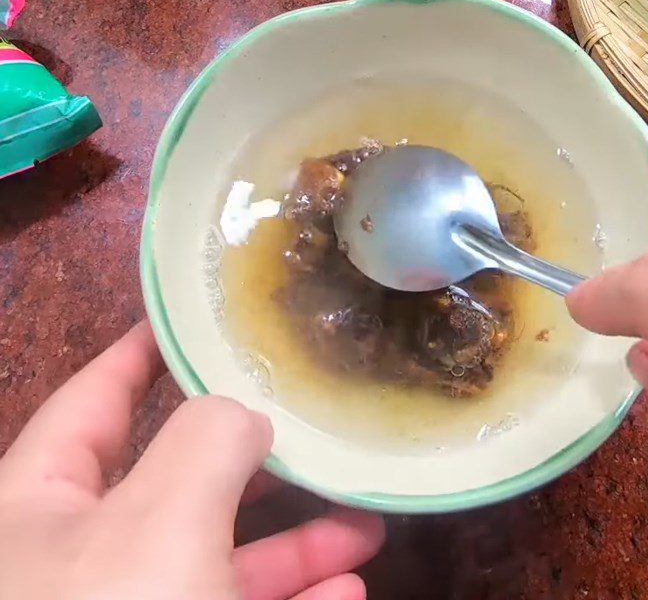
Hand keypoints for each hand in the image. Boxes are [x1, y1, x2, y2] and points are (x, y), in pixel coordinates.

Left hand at [0, 321, 383, 599]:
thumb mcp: (159, 522)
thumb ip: (207, 439)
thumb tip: (242, 417)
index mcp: (39, 509)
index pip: (93, 399)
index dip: (144, 351)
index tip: (197, 318)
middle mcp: (77, 565)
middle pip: (176, 484)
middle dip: (256, 460)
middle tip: (316, 430)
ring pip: (217, 563)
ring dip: (293, 543)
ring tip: (364, 521)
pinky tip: (346, 591)